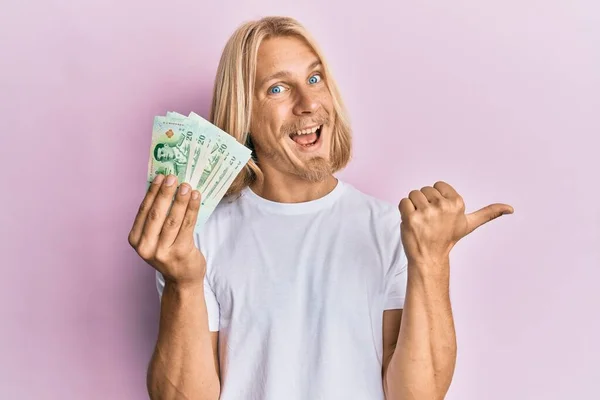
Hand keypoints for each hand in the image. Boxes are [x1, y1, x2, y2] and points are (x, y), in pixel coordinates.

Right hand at [128, 174, 205, 287]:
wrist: (183, 279)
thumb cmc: (170, 252)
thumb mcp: (156, 237)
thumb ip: (156, 217)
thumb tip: (164, 186)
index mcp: (136, 241)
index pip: (143, 211)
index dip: (152, 193)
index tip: (159, 177)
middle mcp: (146, 247)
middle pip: (156, 214)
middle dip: (165, 193)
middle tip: (172, 177)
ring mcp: (163, 252)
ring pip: (172, 219)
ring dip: (180, 200)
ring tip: (186, 186)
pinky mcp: (181, 253)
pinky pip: (187, 226)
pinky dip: (192, 209)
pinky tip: (196, 197)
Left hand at [398, 181, 513, 266]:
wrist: (429, 257)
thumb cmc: (447, 238)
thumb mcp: (469, 224)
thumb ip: (488, 213)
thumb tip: (511, 209)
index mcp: (458, 203)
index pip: (438, 185)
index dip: (436, 199)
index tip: (441, 215)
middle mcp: (444, 206)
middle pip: (424, 189)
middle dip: (424, 203)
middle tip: (430, 221)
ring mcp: (427, 212)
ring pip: (413, 194)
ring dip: (413, 207)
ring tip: (421, 222)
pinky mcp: (411, 218)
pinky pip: (403, 202)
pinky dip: (404, 211)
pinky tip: (412, 223)